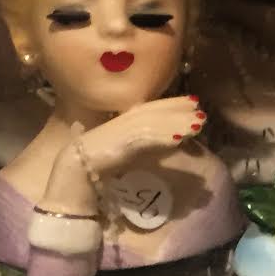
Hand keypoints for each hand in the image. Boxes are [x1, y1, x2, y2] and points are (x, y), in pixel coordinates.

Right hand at [82, 96, 204, 170]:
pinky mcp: (118, 145)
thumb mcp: (129, 151)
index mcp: (123, 120)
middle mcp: (121, 121)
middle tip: (200, 107)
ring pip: (152, 123)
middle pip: (153, 111)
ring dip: (176, 122)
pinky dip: (163, 138)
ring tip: (198, 123)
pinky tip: (180, 138)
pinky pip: (145, 139)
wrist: (74, 174)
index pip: (150, 107)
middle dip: (178, 108)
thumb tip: (175, 141)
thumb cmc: (99, 165)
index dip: (172, 102)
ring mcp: (119, 131)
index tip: (193, 101)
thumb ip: (147, 145)